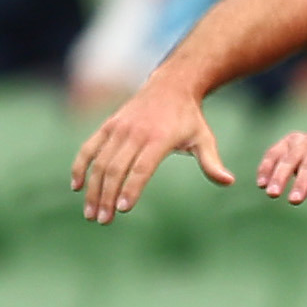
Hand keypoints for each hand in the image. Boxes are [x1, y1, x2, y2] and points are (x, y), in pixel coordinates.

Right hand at [71, 74, 233, 221]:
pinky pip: (89, 148)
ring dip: (93, 189)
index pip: (141, 168)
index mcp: (158, 138)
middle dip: (107, 196)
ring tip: (91, 213)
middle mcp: (135, 133)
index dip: (131, 189)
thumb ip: (211, 162)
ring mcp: (118, 128)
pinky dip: (80, 166)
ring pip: (100, 162)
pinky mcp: (108, 126)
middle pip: (116, 169)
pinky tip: (77, 187)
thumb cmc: (189, 118)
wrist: (171, 85)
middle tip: (103, 220)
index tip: (123, 209)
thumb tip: (229, 181)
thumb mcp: (204, 138)